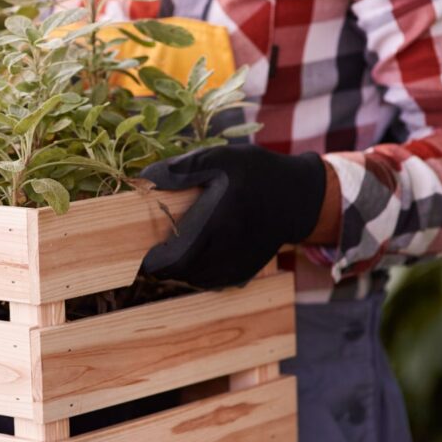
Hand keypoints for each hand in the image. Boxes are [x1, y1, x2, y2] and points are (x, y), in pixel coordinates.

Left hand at [140, 144, 326, 288]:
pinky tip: (195, 258)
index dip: (153, 261)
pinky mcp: (246, 272)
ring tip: (171, 255)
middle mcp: (228, 250)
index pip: (175, 259)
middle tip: (152, 253)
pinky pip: (213, 283)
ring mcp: (238, 265)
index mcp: (217, 223)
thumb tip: (147, 178)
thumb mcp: (223, 158)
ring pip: (197, 281)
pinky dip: (198, 276)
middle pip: (182, 274)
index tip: (143, 252)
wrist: (298, 198)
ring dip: (179, 272)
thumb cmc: (257, 174)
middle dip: (162, 267)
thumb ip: (184, 168)